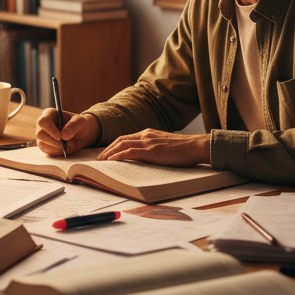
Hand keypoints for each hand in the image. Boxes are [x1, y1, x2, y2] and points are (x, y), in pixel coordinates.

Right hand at [35, 109, 99, 156]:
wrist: (80, 135)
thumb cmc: (79, 124)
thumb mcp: (80, 122)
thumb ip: (73, 126)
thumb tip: (64, 135)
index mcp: (49, 114)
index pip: (43, 121)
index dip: (50, 129)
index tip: (60, 137)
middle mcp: (43, 124)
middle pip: (40, 134)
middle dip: (53, 141)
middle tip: (65, 145)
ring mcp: (42, 135)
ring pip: (41, 143)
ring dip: (56, 148)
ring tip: (68, 146)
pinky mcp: (44, 145)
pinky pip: (46, 150)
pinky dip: (56, 152)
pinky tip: (64, 149)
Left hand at [96, 130, 210, 165]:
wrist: (195, 146)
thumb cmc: (183, 149)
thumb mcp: (165, 146)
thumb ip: (153, 148)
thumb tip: (145, 158)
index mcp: (148, 133)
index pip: (126, 138)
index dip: (114, 145)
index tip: (106, 153)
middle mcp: (146, 134)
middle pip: (120, 139)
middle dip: (107, 149)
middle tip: (99, 159)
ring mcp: (148, 141)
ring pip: (121, 144)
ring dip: (109, 153)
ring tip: (101, 162)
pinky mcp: (151, 150)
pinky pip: (129, 152)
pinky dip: (118, 155)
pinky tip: (111, 161)